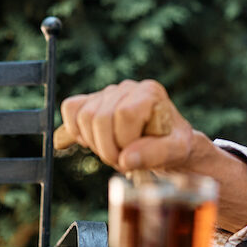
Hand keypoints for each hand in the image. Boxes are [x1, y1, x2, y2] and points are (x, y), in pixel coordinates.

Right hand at [59, 79, 193, 173]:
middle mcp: (128, 87)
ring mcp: (109, 93)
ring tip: (113, 151)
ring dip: (93, 143)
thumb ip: (156, 154)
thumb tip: (126, 158)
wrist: (166, 143)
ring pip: (82, 116)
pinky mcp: (94, 101)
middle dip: (107, 148)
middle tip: (122, 159)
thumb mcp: (176, 151)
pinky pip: (71, 108)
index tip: (134, 156)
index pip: (123, 114)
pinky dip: (74, 130)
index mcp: (150, 93)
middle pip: (99, 117)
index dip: (124, 141)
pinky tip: (91, 141)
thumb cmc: (173, 145)